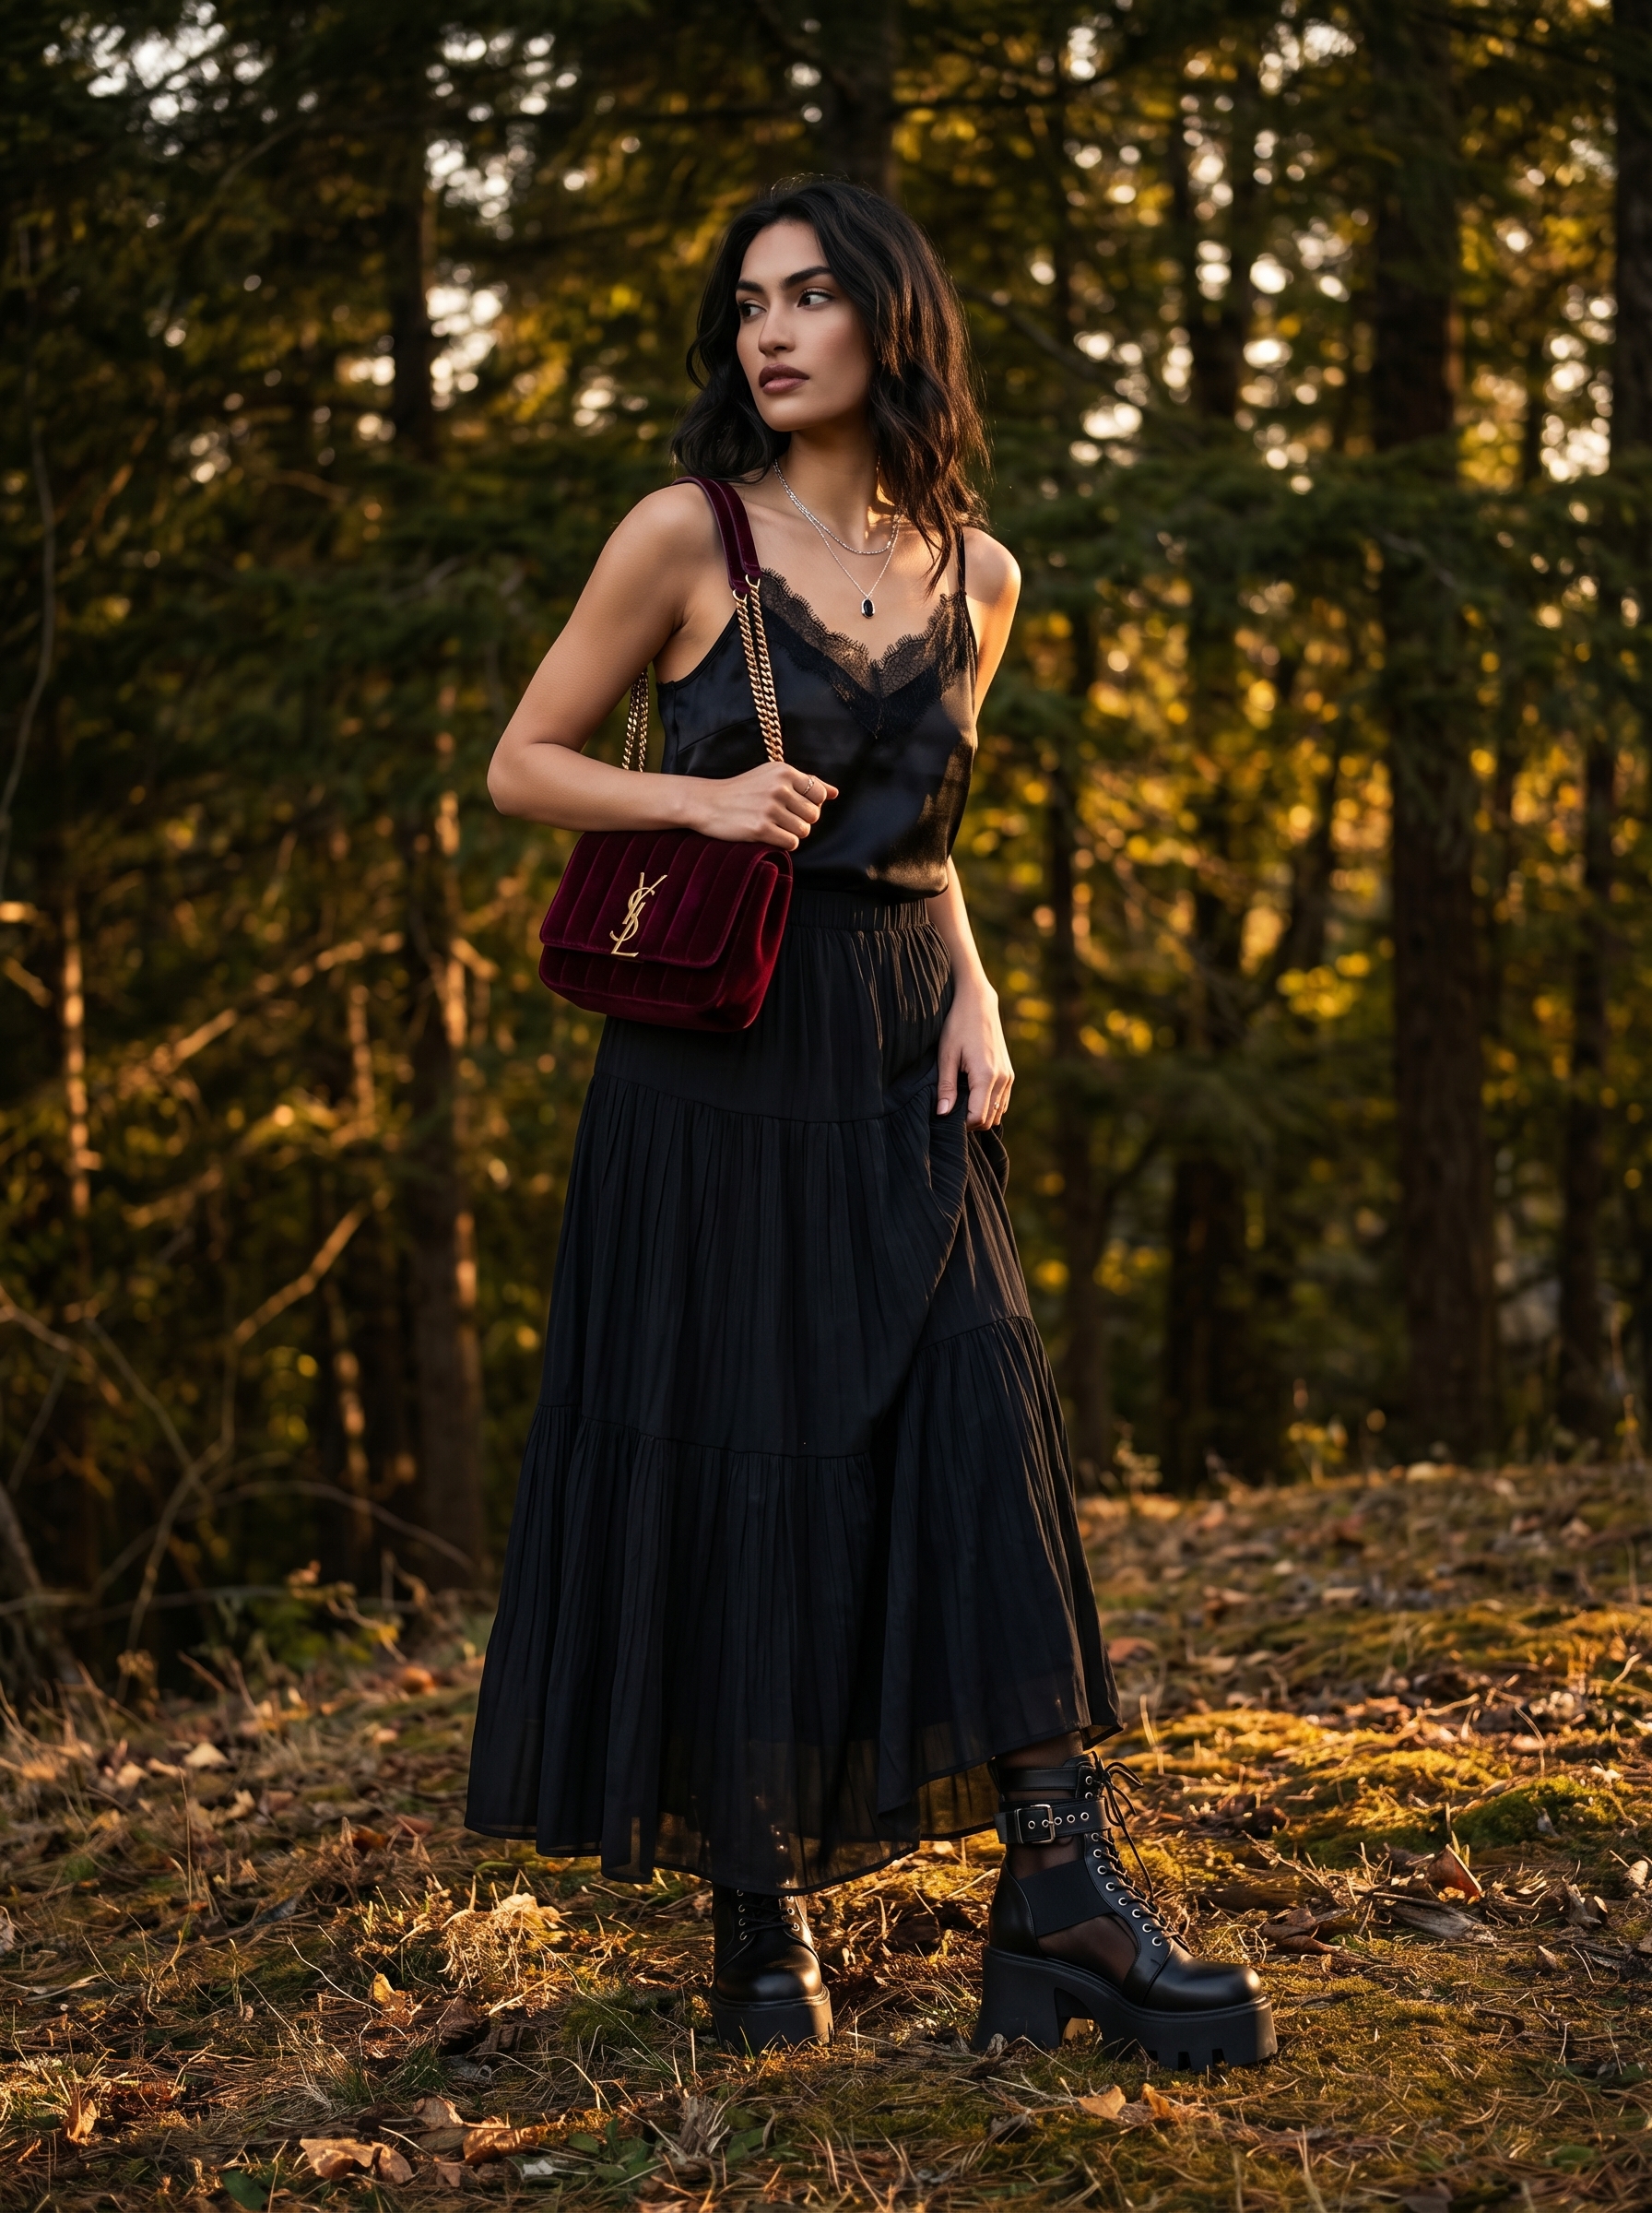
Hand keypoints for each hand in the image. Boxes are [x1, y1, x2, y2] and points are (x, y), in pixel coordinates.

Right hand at [684, 762, 838, 847]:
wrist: (708, 802)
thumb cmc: (743, 790)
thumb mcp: (772, 776)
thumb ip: (805, 782)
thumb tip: (835, 792)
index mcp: (784, 771)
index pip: (819, 794)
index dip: (810, 804)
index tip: (793, 805)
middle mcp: (779, 787)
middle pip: (813, 815)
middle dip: (801, 821)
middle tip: (782, 819)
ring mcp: (770, 808)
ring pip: (804, 831)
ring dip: (792, 833)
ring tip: (774, 826)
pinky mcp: (761, 828)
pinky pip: (791, 843)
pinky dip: (784, 843)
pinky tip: (770, 835)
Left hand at [936, 979, 1012, 1127]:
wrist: (979, 1004)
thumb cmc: (958, 1026)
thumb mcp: (946, 1055)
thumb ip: (946, 1086)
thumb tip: (942, 1113)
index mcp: (986, 1076)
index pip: (977, 1117)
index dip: (961, 1123)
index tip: (946, 1115)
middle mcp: (1002, 1079)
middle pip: (989, 1120)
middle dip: (970, 1122)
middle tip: (951, 1110)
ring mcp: (1008, 1077)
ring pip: (997, 1113)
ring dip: (981, 1114)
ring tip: (961, 1102)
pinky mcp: (1009, 1073)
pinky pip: (1002, 1102)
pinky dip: (989, 1105)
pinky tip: (972, 1095)